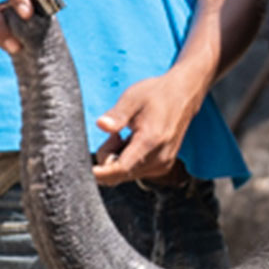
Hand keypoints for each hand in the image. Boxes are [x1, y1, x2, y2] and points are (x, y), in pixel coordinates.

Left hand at [91, 66, 208, 186]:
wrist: (183, 95)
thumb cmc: (156, 94)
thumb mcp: (132, 97)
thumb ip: (117, 114)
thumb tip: (101, 125)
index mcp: (151, 142)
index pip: (120, 169)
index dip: (100, 172)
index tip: (85, 169)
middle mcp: (159, 159)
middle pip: (119, 174)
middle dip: (108, 158)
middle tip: (114, 134)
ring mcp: (162, 165)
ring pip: (125, 175)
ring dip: (117, 159)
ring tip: (125, 135)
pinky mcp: (162, 166)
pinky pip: (134, 172)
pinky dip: (126, 160)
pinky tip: (133, 142)